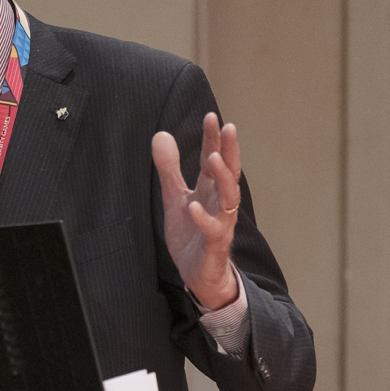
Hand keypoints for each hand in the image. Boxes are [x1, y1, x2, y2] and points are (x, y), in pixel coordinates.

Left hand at [152, 112, 241, 309]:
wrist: (198, 274)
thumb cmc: (191, 235)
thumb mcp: (175, 198)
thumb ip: (169, 169)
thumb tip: (160, 135)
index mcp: (209, 190)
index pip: (213, 159)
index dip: (213, 139)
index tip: (212, 117)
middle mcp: (219, 202)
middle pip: (228, 172)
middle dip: (229, 150)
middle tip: (228, 127)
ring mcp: (220, 222)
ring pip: (228, 198)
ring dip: (222, 178)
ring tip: (214, 159)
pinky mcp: (214, 244)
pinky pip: (212, 229)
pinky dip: (204, 218)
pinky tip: (194, 207)